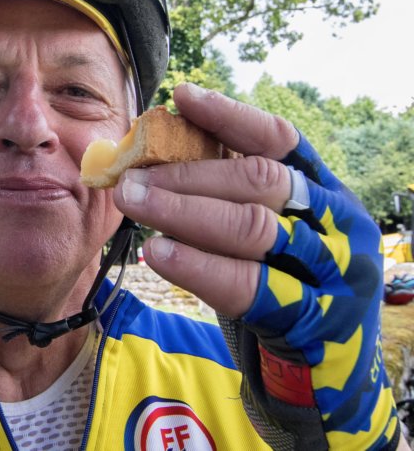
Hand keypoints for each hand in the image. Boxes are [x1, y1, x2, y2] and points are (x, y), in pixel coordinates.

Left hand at [113, 83, 400, 449]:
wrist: (330, 368)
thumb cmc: (286, 283)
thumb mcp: (272, 232)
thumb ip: (231, 196)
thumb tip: (156, 156)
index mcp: (324, 190)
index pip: (281, 139)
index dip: (230, 116)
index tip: (181, 97)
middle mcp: (335, 222)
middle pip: (258, 181)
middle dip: (187, 173)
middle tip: (130, 175)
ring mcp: (329, 271)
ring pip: (251, 228)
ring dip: (183, 211)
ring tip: (132, 203)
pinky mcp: (310, 319)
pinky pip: (248, 286)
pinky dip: (197, 265)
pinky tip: (157, 253)